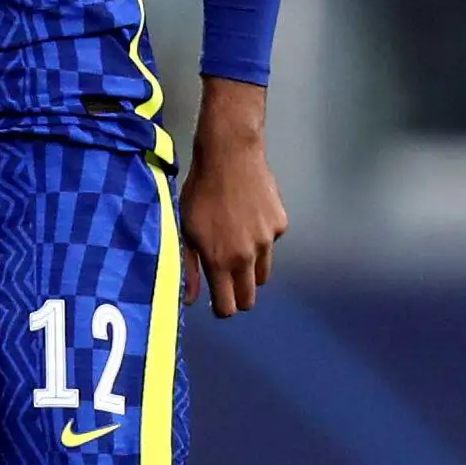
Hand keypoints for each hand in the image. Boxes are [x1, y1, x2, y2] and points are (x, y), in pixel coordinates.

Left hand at [177, 79, 286, 317]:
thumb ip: (188, 267)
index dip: (222, 309)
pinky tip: (248, 217)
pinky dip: (261, 238)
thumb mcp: (185, 229)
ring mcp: (267, 240)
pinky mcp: (280, 224)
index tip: (218, 303)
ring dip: (250, 268)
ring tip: (236, 245)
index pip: (228, 307)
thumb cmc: (201, 190)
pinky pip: (271, 243)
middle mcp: (247, 256)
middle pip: (249, 297)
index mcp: (220, 260)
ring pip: (262, 271)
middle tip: (227, 281)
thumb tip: (191, 299)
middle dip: (238, 296)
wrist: (230, 155)